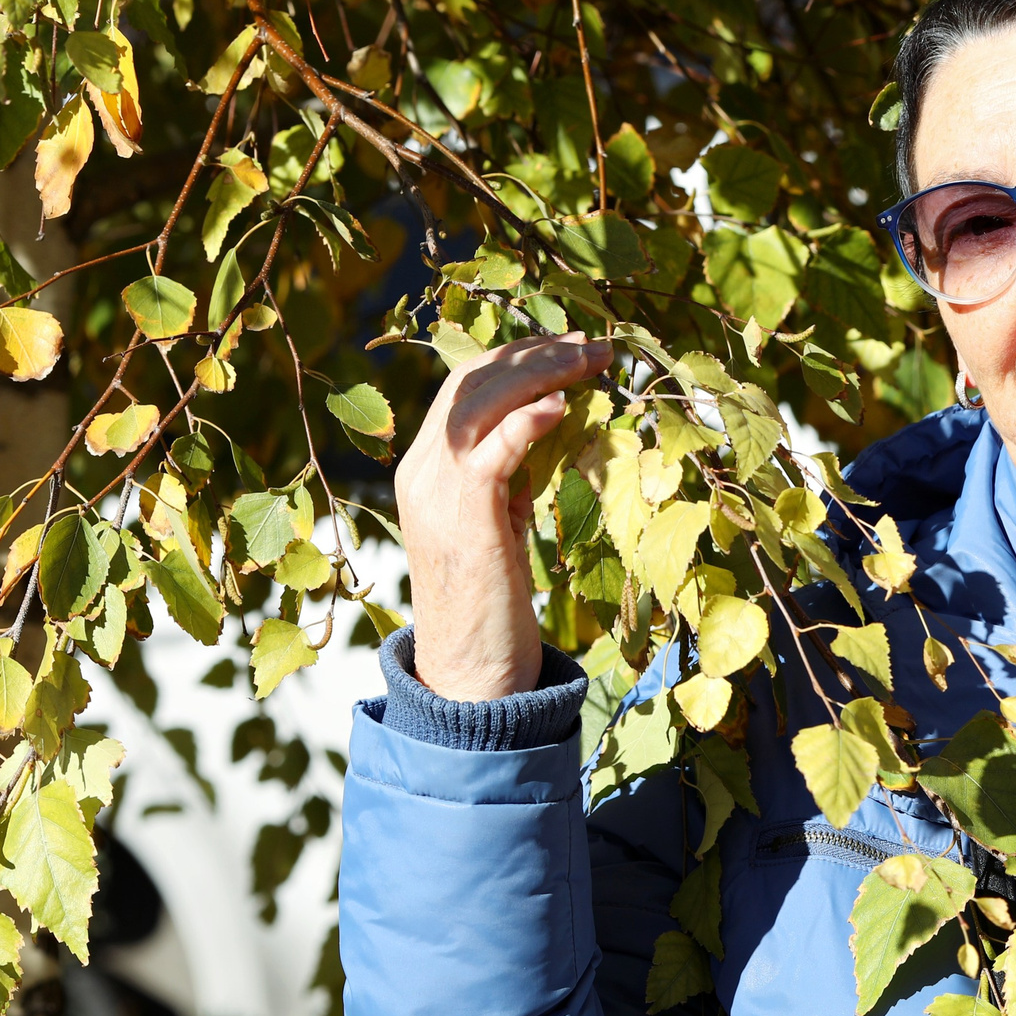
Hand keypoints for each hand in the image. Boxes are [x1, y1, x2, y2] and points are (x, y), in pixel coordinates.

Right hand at [394, 332, 613, 701]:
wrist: (468, 671)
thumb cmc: (491, 603)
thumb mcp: (496, 525)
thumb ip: (507, 476)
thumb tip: (543, 427)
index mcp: (426, 468)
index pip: (466, 385)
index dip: (520, 357)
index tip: (572, 346)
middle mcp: (421, 470)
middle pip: (471, 381)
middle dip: (535, 353)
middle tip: (594, 344)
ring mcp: (435, 491)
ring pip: (478, 403)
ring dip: (539, 373)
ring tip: (588, 360)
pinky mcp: (462, 517)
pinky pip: (488, 452)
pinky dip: (525, 420)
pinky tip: (560, 403)